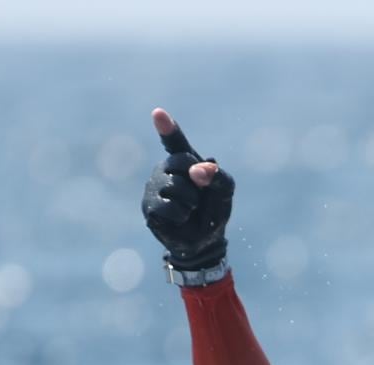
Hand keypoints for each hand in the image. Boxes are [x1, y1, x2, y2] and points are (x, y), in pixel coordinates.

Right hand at [142, 108, 234, 271]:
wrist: (204, 241)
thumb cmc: (213, 211)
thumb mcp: (225, 192)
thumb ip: (219, 177)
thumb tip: (198, 171)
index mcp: (184, 161)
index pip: (175, 142)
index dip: (167, 129)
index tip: (158, 113)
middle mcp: (165, 169)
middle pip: (181, 162)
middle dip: (197, 181)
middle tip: (198, 197)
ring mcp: (153, 187)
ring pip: (175, 186)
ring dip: (190, 202)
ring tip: (189, 209)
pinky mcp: (148, 207)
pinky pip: (167, 207)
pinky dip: (181, 215)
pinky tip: (180, 219)